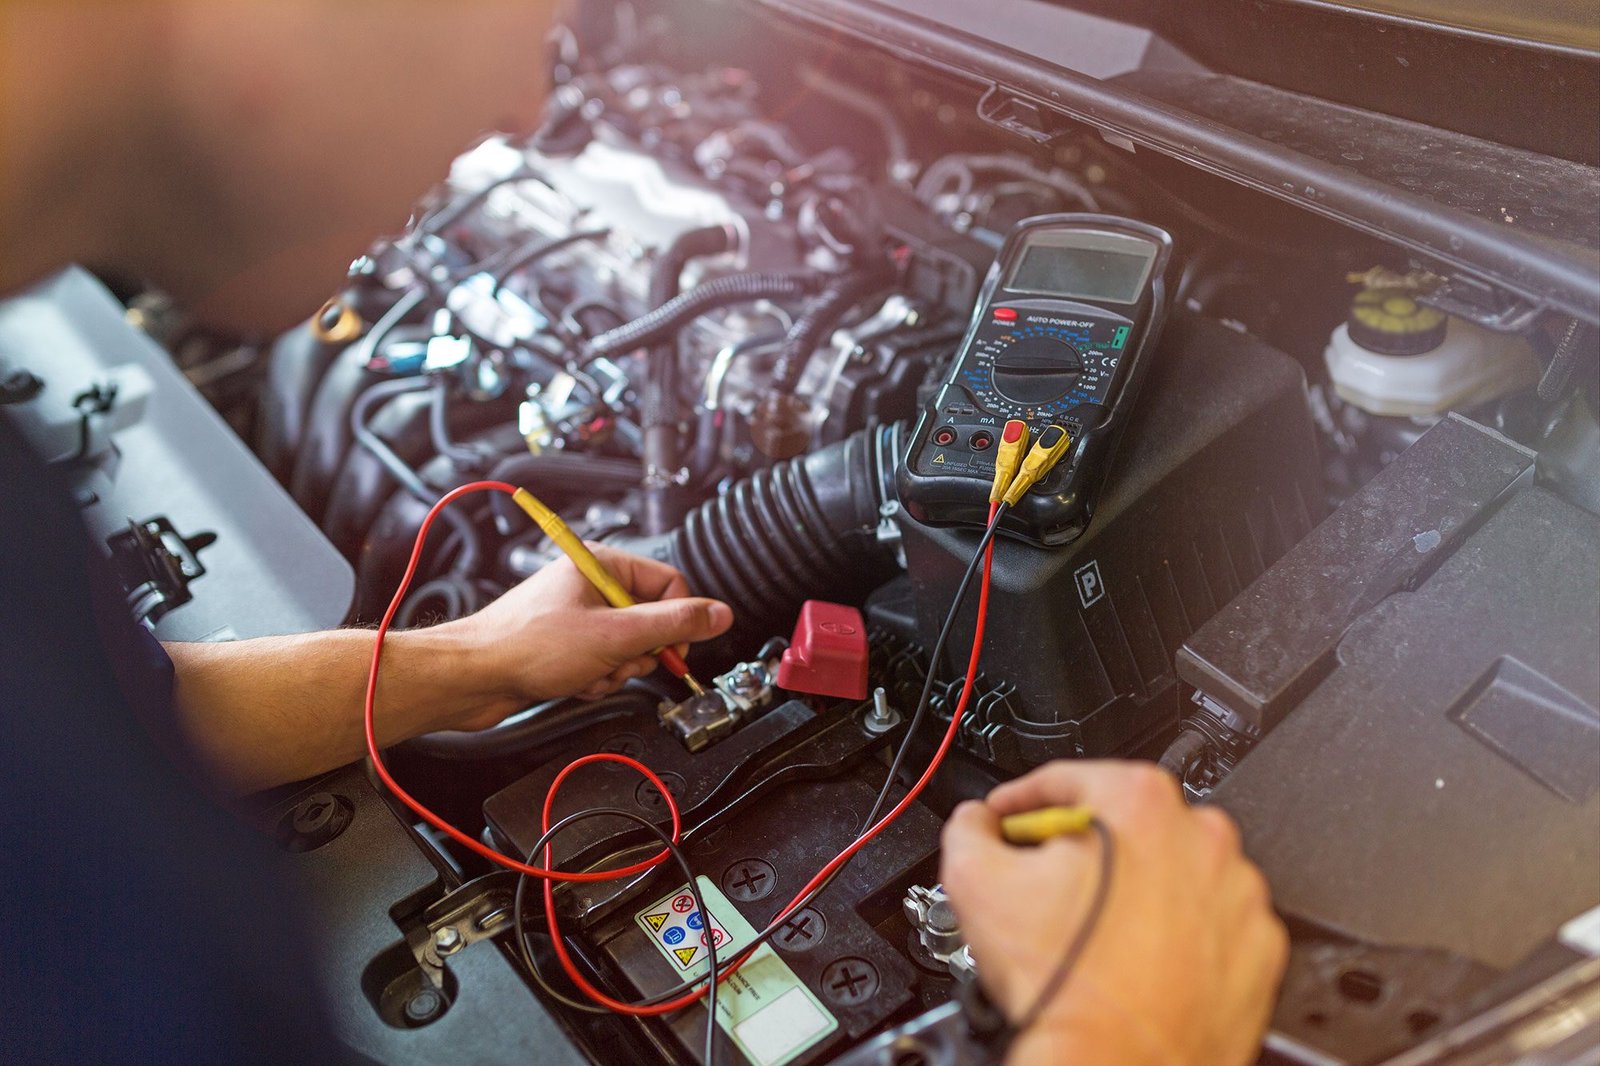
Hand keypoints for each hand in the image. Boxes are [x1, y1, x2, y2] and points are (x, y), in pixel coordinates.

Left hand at [441, 545, 732, 725]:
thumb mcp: (615, 636)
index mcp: (603, 565)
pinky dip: (596, 679)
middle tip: (618, 660)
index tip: (673, 649)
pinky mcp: (567, 644)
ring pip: (629, 647)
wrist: (473, 677)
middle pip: (650, 620)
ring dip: (616, 670)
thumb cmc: (526, 645)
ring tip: (588, 673)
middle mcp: (592, 585)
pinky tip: (575, 682)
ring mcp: (579, 615)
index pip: (670, 586)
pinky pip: (605, 662)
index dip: (678, 622)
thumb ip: (673, 624)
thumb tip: (718, 614)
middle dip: (639, 652)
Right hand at [940, 761, 1287, 1065]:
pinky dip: (1177, 934)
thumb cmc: (1068, 985)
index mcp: (1140, 802)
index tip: (1010, 821)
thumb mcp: (976, 881)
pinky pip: (1209, 924)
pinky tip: (1138, 959)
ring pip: (1171, 873)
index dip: (1023, 802)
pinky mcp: (1258, 947)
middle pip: (1124, 825)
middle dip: (1084, 849)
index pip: (1067, 780)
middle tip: (1048, 887)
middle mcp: (1203, 838)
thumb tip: (976, 823)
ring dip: (1135, 890)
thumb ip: (970, 829)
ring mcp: (1238, 894)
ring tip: (1095, 933)